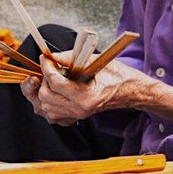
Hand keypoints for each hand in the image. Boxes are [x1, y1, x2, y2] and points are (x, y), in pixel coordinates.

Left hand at [20, 50, 144, 125]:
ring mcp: (76, 116)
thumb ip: (70, 58)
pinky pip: (51, 115)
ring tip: (51, 79)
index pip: (55, 83)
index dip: (46, 67)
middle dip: (43, 80)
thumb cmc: (117, 75)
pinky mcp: (74, 118)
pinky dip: (47, 103)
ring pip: (44, 108)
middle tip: (50, 68)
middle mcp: (79, 110)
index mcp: (86, 97)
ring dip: (43, 91)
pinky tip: (54, 92)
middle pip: (45, 97)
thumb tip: (51, 55)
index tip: (44, 58)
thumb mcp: (95, 61)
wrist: (129, 91)